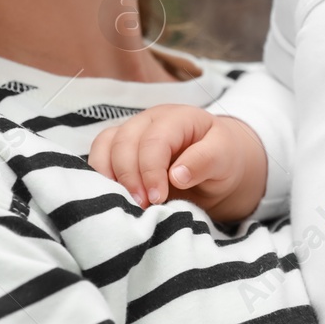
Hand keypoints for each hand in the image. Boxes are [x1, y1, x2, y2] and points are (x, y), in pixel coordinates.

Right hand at [87, 104, 266, 221]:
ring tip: (126, 202)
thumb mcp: (225, 158)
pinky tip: (114, 195)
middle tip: (143, 206)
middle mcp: (151, 120)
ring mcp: (133, 131)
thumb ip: (204, 161)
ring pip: (106, 145)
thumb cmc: (222, 157)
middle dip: (130, 177)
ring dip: (110, 176)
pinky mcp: (121, 147)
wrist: (216, 163)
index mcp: (179, 117)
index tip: (158, 199)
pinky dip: (101, 174)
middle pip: (125, 141)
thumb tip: (176, 175)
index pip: (155, 139)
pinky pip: (99, 153)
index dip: (151, 170)